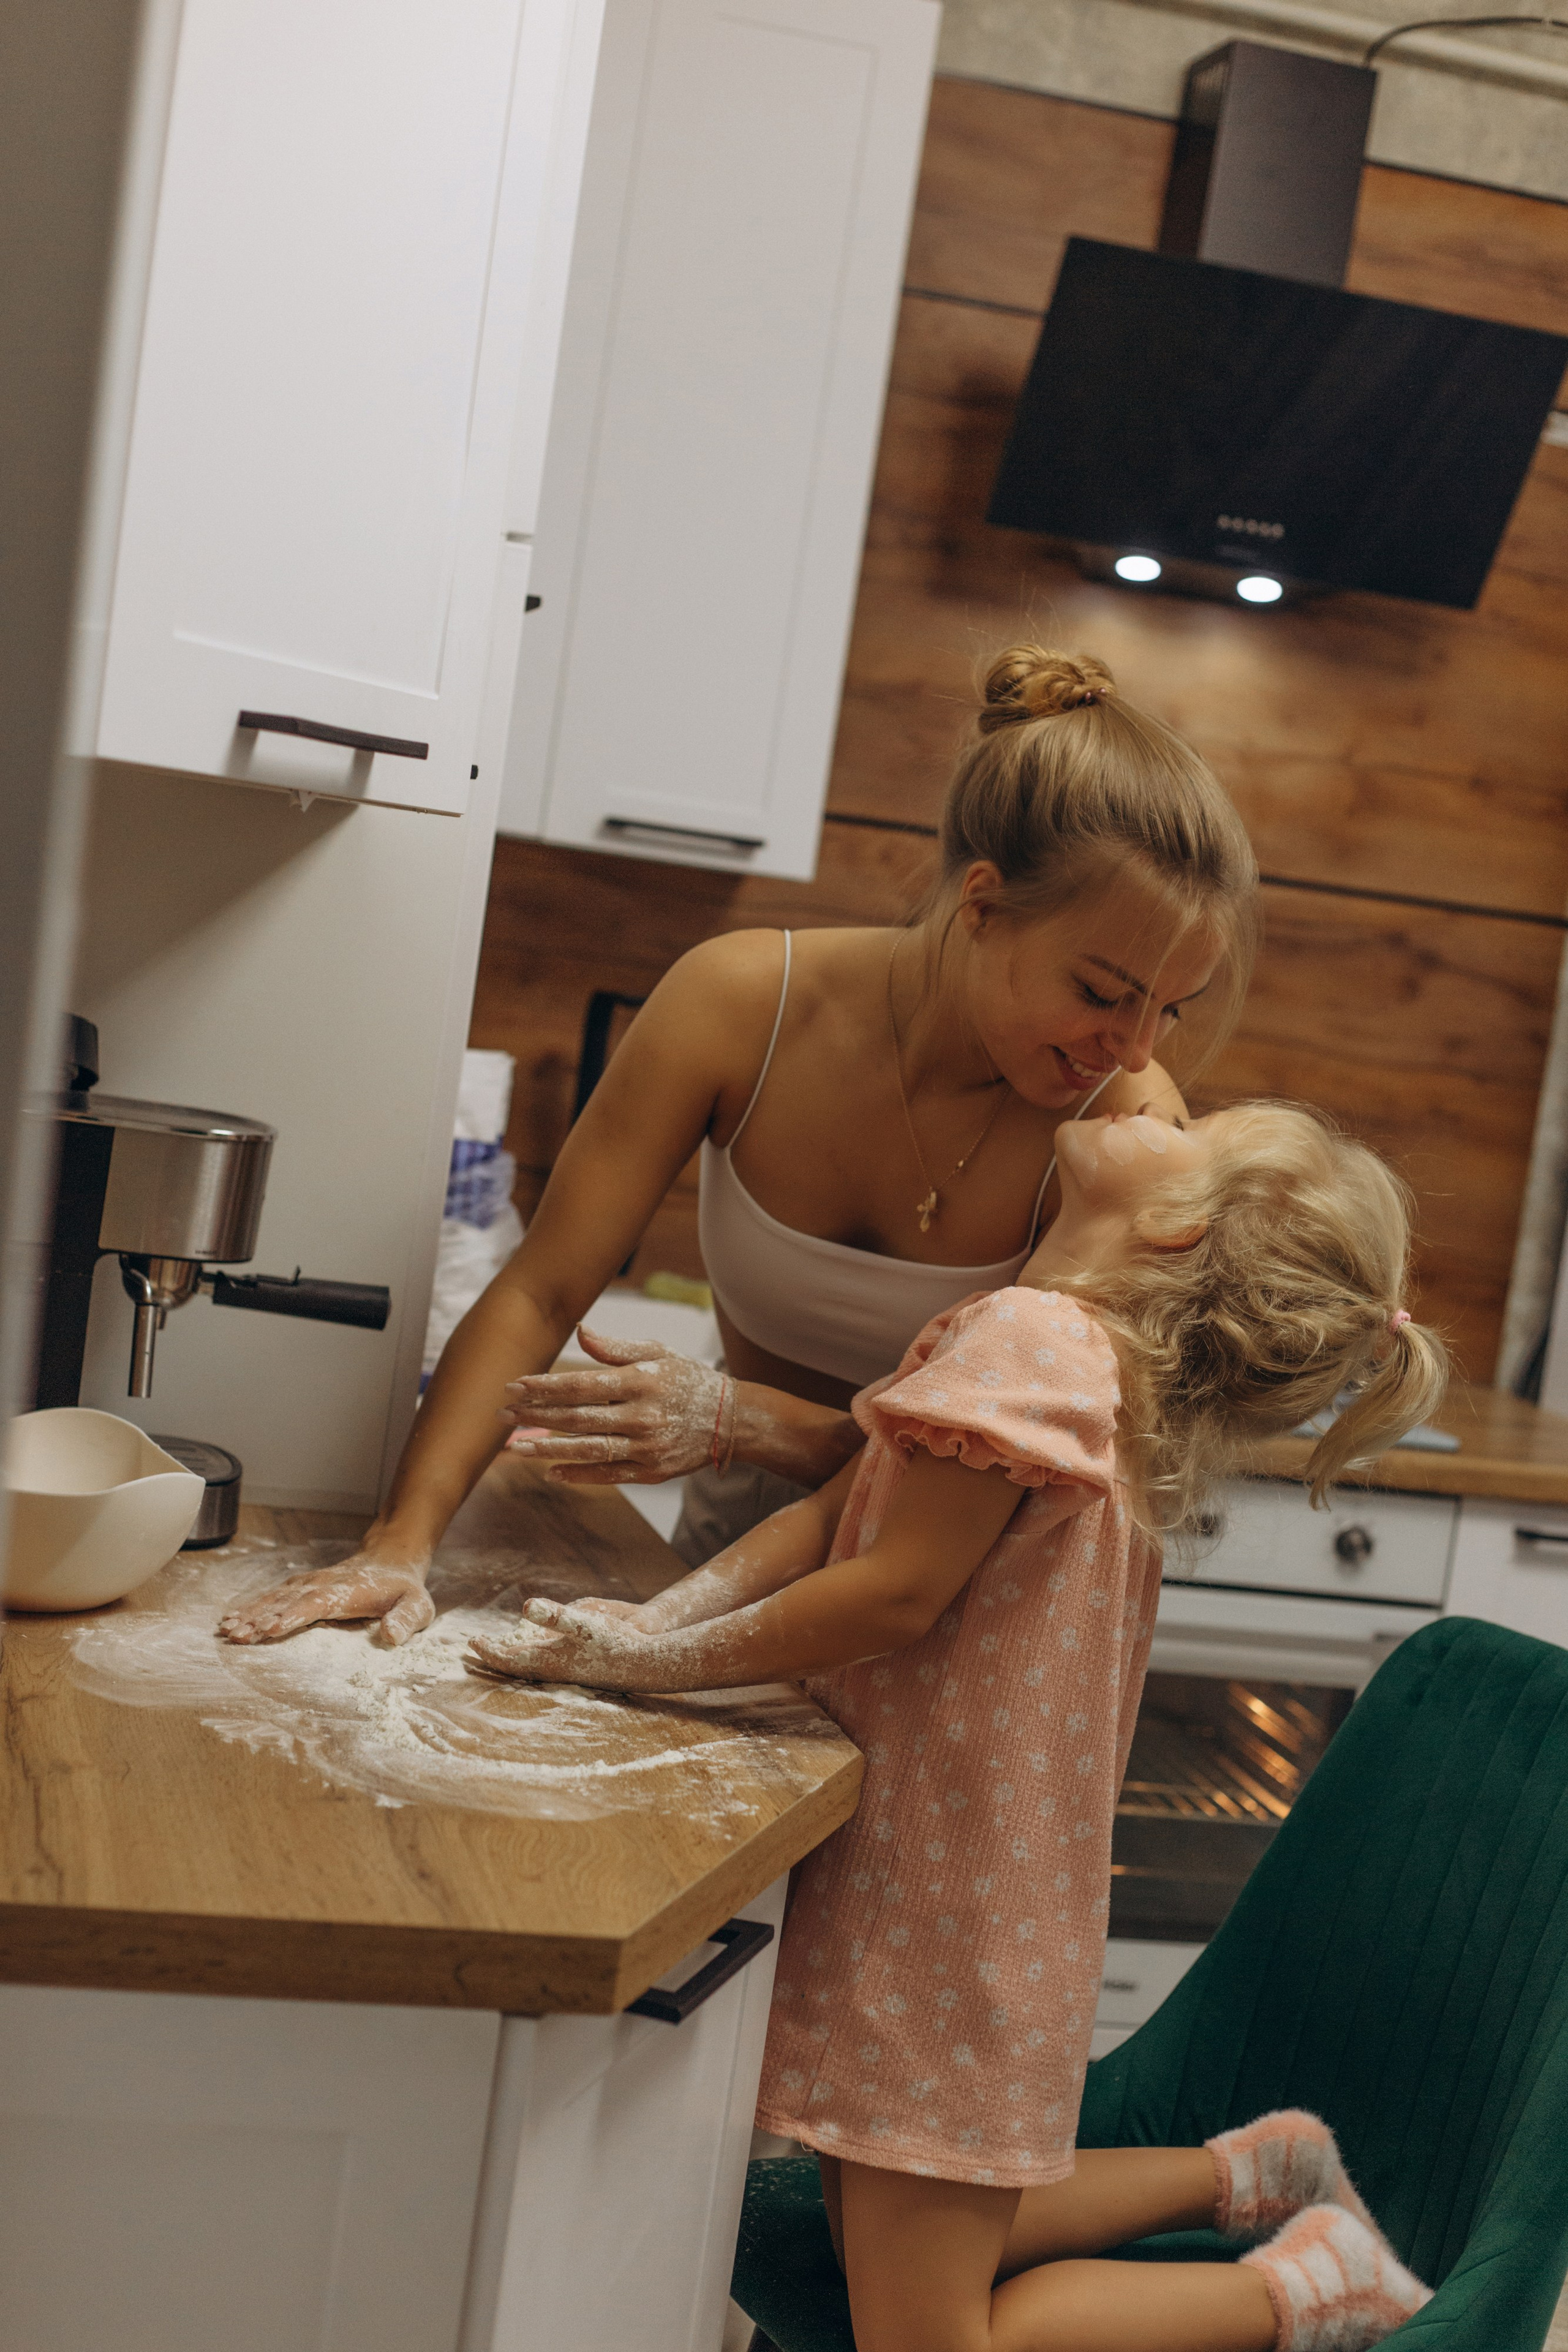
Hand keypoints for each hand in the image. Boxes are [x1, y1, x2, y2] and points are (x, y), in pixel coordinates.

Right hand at [218, 1555, 434, 1646]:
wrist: (391, 1560)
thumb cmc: (404, 1589)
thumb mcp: (417, 1606)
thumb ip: (406, 1620)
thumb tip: (393, 1636)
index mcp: (347, 1592)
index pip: (316, 1604)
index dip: (294, 1615)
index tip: (272, 1628)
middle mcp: (322, 1585)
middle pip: (287, 1602)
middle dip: (261, 1618)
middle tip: (236, 1635)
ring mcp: (309, 1584)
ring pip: (275, 1598)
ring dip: (251, 1613)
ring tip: (227, 1630)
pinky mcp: (301, 1587)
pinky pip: (273, 1597)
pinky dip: (252, 1607)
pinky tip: (232, 1619)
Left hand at [466, 1596, 655, 1687]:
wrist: (643, 1666)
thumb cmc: (614, 1644)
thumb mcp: (583, 1622)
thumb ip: (554, 1615)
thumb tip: (524, 1606)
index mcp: (548, 1661)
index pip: (507, 1660)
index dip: (488, 1652)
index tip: (471, 1643)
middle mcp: (552, 1671)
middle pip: (513, 1667)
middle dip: (493, 1657)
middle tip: (474, 1649)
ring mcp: (565, 1673)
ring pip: (528, 1668)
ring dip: (510, 1659)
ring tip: (498, 1650)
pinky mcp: (577, 1671)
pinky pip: (543, 1667)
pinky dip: (529, 1659)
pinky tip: (536, 1652)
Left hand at [501, 1324, 726, 1484]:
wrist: (732, 1419)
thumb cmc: (688, 1379)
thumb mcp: (658, 1353)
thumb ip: (616, 1348)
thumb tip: (581, 1332)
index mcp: (640, 1381)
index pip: (581, 1385)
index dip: (543, 1387)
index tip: (513, 1386)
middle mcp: (642, 1415)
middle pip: (577, 1418)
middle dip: (535, 1416)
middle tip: (502, 1413)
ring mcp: (646, 1447)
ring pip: (587, 1450)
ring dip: (547, 1449)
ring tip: (516, 1446)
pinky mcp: (651, 1472)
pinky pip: (608, 1475)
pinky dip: (578, 1475)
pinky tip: (551, 1470)